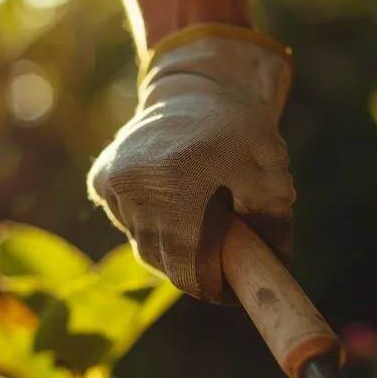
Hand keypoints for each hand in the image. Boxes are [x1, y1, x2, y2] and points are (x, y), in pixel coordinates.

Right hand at [88, 24, 295, 302]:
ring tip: (198, 223)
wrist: (196, 88)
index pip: (187, 268)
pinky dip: (150, 224)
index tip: (230, 289)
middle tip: (220, 256)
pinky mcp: (102, 180)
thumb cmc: (240, 131)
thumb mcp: (272, 173)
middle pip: (163, 261)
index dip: (211, 286)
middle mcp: (137, 185)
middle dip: (194, 266)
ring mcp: (114, 184)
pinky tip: (171, 203)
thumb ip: (274, 224)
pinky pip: (129, 224)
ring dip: (172, 246)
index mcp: (178, 181)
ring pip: (144, 245)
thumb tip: (272, 270)